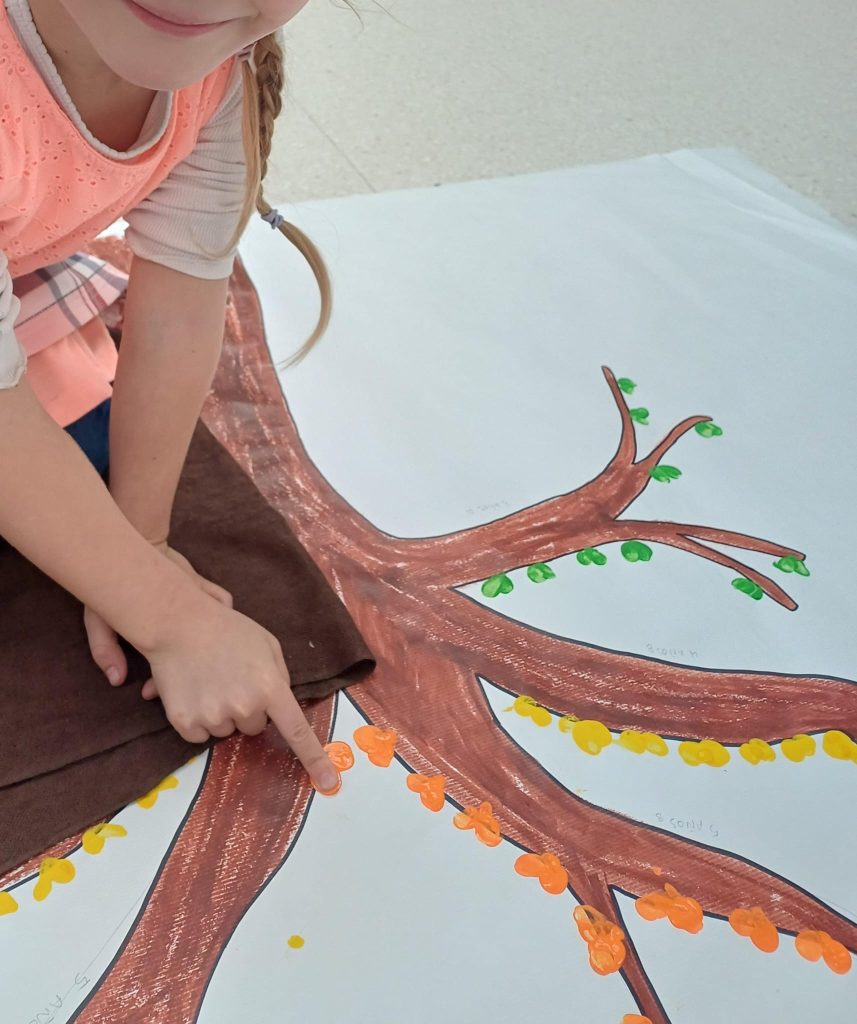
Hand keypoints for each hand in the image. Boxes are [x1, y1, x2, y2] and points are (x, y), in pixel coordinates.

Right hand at [85, 543, 338, 791]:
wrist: (178, 623)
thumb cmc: (228, 630)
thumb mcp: (267, 646)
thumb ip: (279, 677)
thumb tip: (279, 707)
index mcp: (270, 687)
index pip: (297, 730)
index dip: (314, 758)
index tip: (328, 781)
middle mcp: (245, 706)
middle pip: (255, 727)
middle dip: (248, 709)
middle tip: (231, 679)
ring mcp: (214, 716)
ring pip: (226, 731)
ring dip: (221, 713)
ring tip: (209, 681)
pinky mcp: (185, 722)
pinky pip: (199, 735)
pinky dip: (195, 719)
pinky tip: (191, 692)